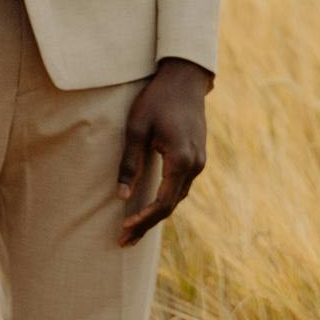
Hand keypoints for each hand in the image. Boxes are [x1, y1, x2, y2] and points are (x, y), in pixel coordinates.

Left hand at [118, 58, 211, 244]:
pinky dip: (165, 200)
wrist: (185, 79)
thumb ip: (130, 162)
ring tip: (132, 229)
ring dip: (156, 214)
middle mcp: (195, 165)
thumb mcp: (136, 128)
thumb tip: (120, 196)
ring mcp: (199, 162)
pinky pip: (180, 186)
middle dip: (147, 224)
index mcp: (181, 160)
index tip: (124, 229)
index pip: (163, 203)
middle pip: (171, 206)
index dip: (143, 219)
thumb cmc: (156, 99)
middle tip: (124, 241)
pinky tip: (149, 207)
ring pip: (177, 198)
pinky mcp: (197, 157)